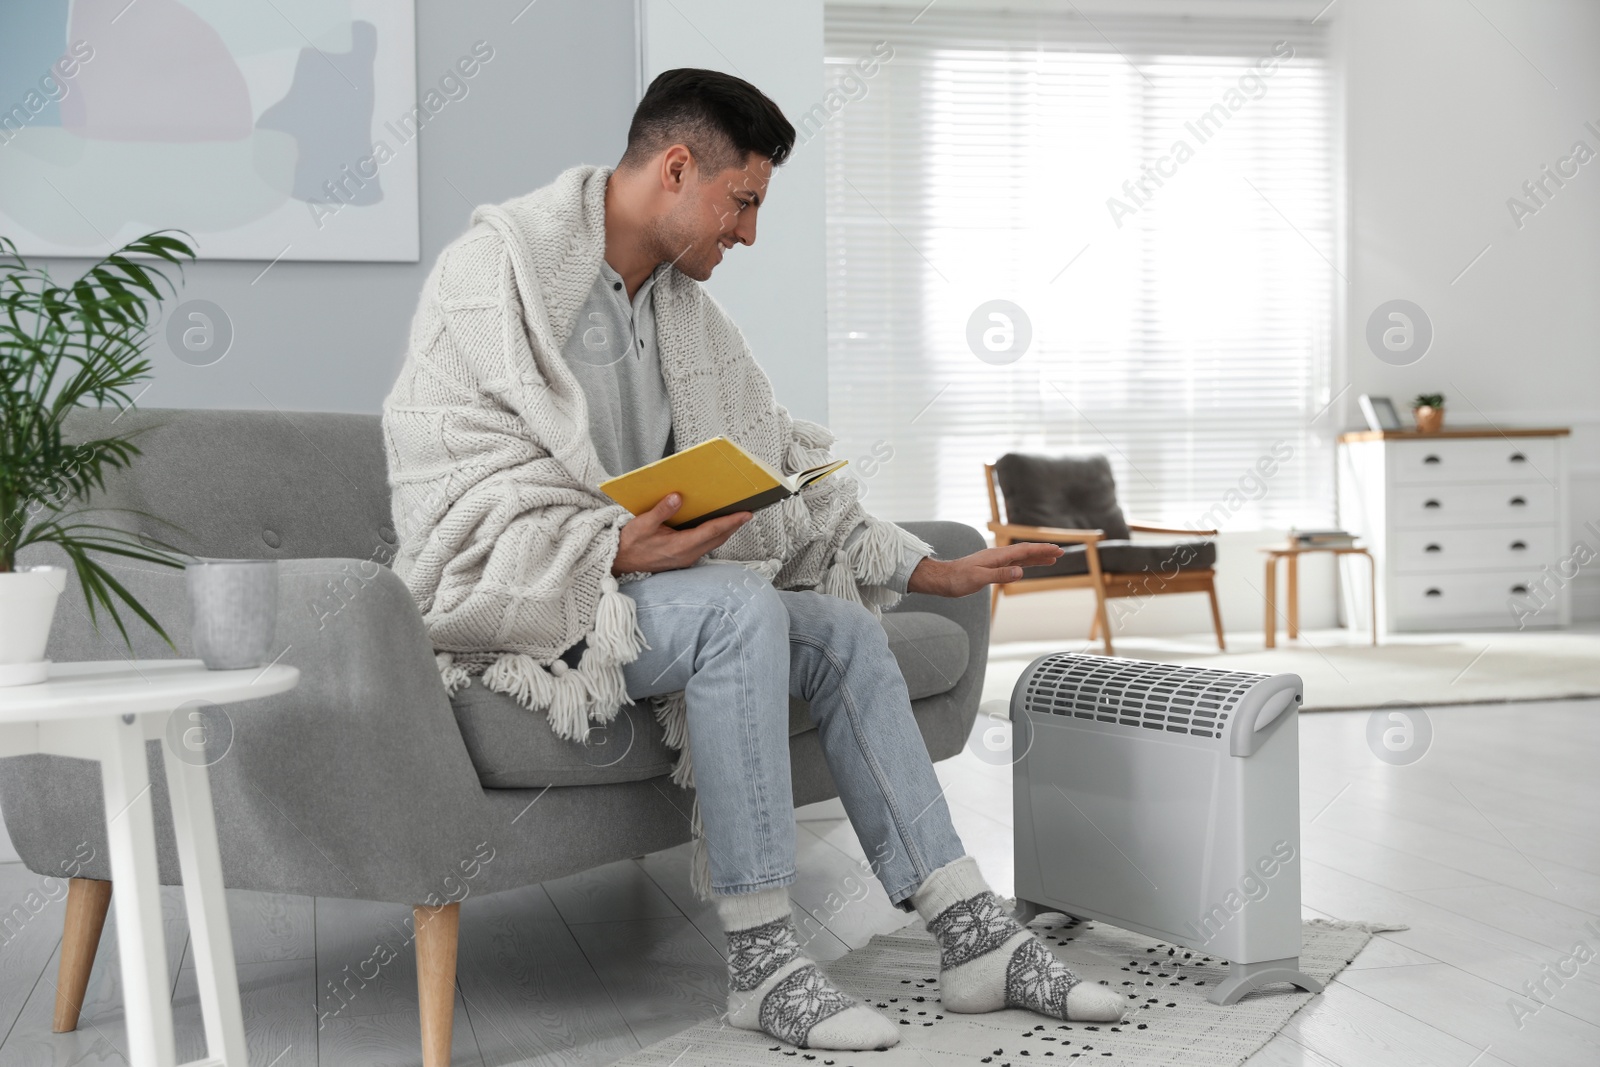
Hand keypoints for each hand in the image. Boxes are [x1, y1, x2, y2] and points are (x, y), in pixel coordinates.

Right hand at [611, 493, 751, 574]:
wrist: (619, 563)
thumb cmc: (630, 544)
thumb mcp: (642, 524)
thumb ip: (661, 511)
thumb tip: (677, 497)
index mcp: (679, 546)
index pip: (711, 531)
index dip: (730, 522)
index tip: (746, 514)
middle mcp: (687, 555)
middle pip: (717, 538)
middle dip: (734, 526)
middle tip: (748, 512)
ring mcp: (686, 558)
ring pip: (713, 543)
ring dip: (726, 531)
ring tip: (737, 517)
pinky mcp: (683, 558)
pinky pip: (705, 545)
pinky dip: (714, 535)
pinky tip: (716, 526)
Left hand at [906, 542, 1064, 597]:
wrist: (942, 579)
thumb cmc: (958, 579)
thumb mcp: (979, 579)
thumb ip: (1000, 575)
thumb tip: (1021, 572)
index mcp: (997, 556)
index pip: (1024, 551)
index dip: (1042, 550)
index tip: (1057, 550)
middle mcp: (998, 556)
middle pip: (1025, 552)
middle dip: (1043, 552)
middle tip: (1060, 552)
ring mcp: (995, 561)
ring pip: (1020, 558)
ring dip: (1036, 558)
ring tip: (1051, 559)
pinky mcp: (991, 567)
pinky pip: (1012, 564)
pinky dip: (1024, 564)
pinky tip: (1028, 566)